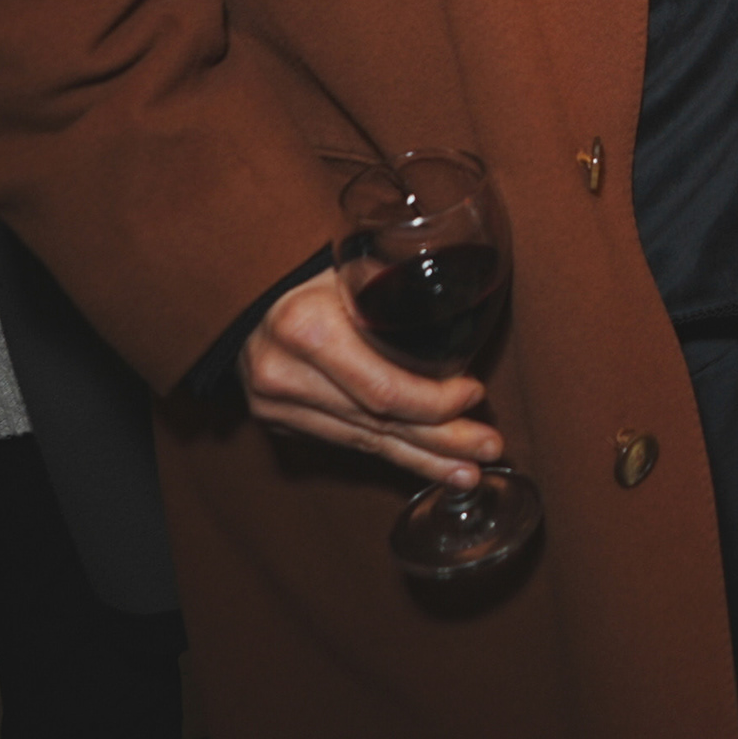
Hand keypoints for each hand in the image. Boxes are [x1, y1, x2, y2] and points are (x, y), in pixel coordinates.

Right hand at [241, 269, 503, 486]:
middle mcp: (285, 374)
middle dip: (442, 440)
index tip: (474, 393)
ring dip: (423, 458)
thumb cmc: (315, 278)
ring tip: (469, 470)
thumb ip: (394, 285)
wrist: (247, 297)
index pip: (384, 389)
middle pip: (379, 422)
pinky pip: (347, 443)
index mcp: (306, 329)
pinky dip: (392, 454)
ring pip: (366, 442)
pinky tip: (428, 465)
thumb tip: (467, 294)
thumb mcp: (352, 268)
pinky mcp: (279, 423)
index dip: (436, 401)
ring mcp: (277, 406)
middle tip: (490, 447)